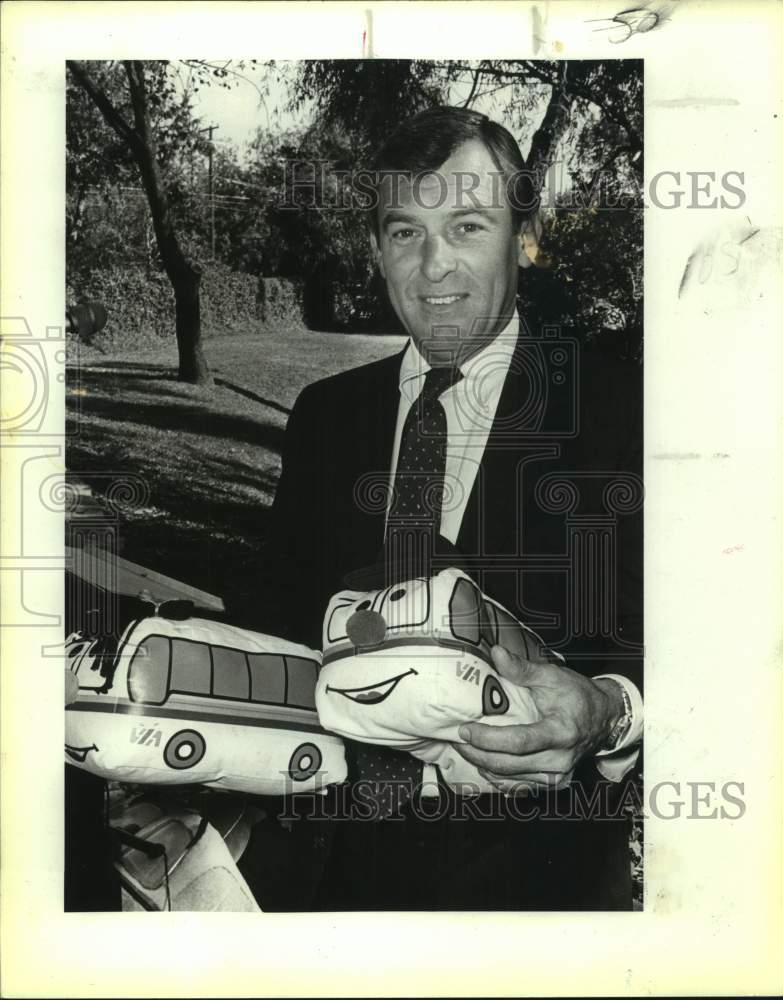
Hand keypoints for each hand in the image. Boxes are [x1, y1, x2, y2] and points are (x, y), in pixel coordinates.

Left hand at [455, 645, 623, 793]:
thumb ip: (522, 669)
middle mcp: (559, 760)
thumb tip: (496, 653)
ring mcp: (557, 776)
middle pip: (509, 764)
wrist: (604, 718)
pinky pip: (518, 786)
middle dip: (477, 754)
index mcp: (561, 732)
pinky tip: (483, 763)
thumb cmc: (577, 695)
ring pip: (510, 779)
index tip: (464, 729)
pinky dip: (497, 777)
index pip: (519, 741)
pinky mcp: (553, 783)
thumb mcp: (553, 676)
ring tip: (463, 749)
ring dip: (483, 765)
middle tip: (455, 740)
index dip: (488, 739)